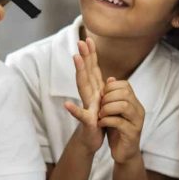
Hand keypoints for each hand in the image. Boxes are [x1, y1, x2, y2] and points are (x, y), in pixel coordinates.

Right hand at [65, 37, 105, 153]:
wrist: (91, 140)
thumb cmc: (98, 120)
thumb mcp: (105, 103)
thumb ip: (105, 90)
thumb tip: (111, 77)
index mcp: (95, 90)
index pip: (93, 69)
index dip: (91, 55)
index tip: (89, 39)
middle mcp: (89, 95)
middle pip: (86, 73)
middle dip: (84, 57)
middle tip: (80, 41)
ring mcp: (87, 106)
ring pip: (83, 87)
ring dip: (79, 73)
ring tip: (76, 59)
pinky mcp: (87, 121)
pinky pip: (80, 115)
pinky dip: (73, 110)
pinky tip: (66, 104)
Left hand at [98, 78, 143, 163]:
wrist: (123, 152)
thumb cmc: (116, 130)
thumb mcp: (112, 111)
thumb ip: (111, 96)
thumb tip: (110, 78)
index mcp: (134, 102)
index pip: (125, 85)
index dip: (110, 87)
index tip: (101, 96)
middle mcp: (138, 110)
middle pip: (125, 93)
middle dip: (108, 98)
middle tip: (100, 107)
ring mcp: (137, 122)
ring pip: (124, 106)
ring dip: (107, 109)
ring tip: (100, 115)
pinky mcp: (132, 134)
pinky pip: (120, 122)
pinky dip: (107, 121)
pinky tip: (101, 123)